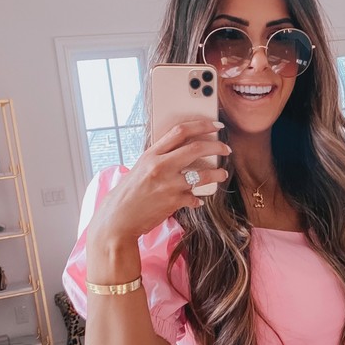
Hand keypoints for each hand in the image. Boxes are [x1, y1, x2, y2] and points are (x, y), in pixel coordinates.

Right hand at [88, 118, 230, 245]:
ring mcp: (168, 184)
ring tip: (222, 174)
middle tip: (226, 149)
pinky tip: (198, 200)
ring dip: (217, 174)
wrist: (118, 219)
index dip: (202, 125)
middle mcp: (160, 166)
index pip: (180, 131)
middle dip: (217, 146)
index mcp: (151, 154)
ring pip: (203, 175)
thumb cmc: (129, 194)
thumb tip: (182, 151)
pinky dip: (198, 199)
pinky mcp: (174, 202)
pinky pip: (195, 197)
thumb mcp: (141, 168)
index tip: (216, 126)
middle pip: (197, 148)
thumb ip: (160, 158)